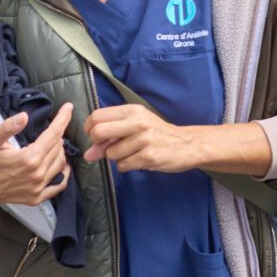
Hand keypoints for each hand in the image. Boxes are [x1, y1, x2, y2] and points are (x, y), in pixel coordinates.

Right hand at [0, 104, 73, 207]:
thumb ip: (7, 128)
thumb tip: (24, 116)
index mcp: (29, 159)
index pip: (54, 134)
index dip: (63, 119)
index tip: (69, 107)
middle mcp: (37, 175)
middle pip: (58, 148)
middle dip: (57, 134)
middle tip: (51, 127)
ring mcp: (37, 189)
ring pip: (60, 164)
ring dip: (59, 151)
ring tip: (52, 143)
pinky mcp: (36, 199)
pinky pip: (58, 186)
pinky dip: (63, 174)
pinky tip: (61, 166)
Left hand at [82, 103, 203, 172]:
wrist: (187, 143)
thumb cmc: (158, 133)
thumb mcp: (136, 125)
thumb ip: (111, 135)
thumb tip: (89, 154)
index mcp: (133, 111)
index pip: (97, 116)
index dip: (90, 130)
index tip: (97, 137)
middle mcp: (138, 122)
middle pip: (98, 132)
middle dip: (98, 145)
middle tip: (107, 147)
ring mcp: (144, 139)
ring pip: (110, 154)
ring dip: (117, 158)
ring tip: (132, 153)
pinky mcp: (149, 156)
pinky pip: (122, 166)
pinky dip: (127, 166)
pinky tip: (138, 159)